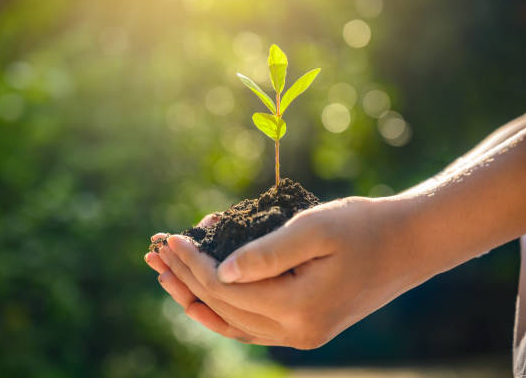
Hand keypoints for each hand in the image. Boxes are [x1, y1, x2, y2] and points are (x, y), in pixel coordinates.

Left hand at [147, 197, 420, 348]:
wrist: (407, 244)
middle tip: (155, 252)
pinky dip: (221, 310)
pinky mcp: (304, 326)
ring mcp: (301, 335)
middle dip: (186, 278)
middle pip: (223, 307)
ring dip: (196, 297)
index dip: (193, 264)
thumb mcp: (314, 229)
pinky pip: (250, 326)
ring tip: (165, 276)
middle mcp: (297, 333)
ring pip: (233, 323)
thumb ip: (266, 254)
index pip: (226, 289)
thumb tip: (220, 272)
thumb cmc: (363, 227)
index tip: (170, 238)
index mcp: (299, 309)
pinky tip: (201, 297)